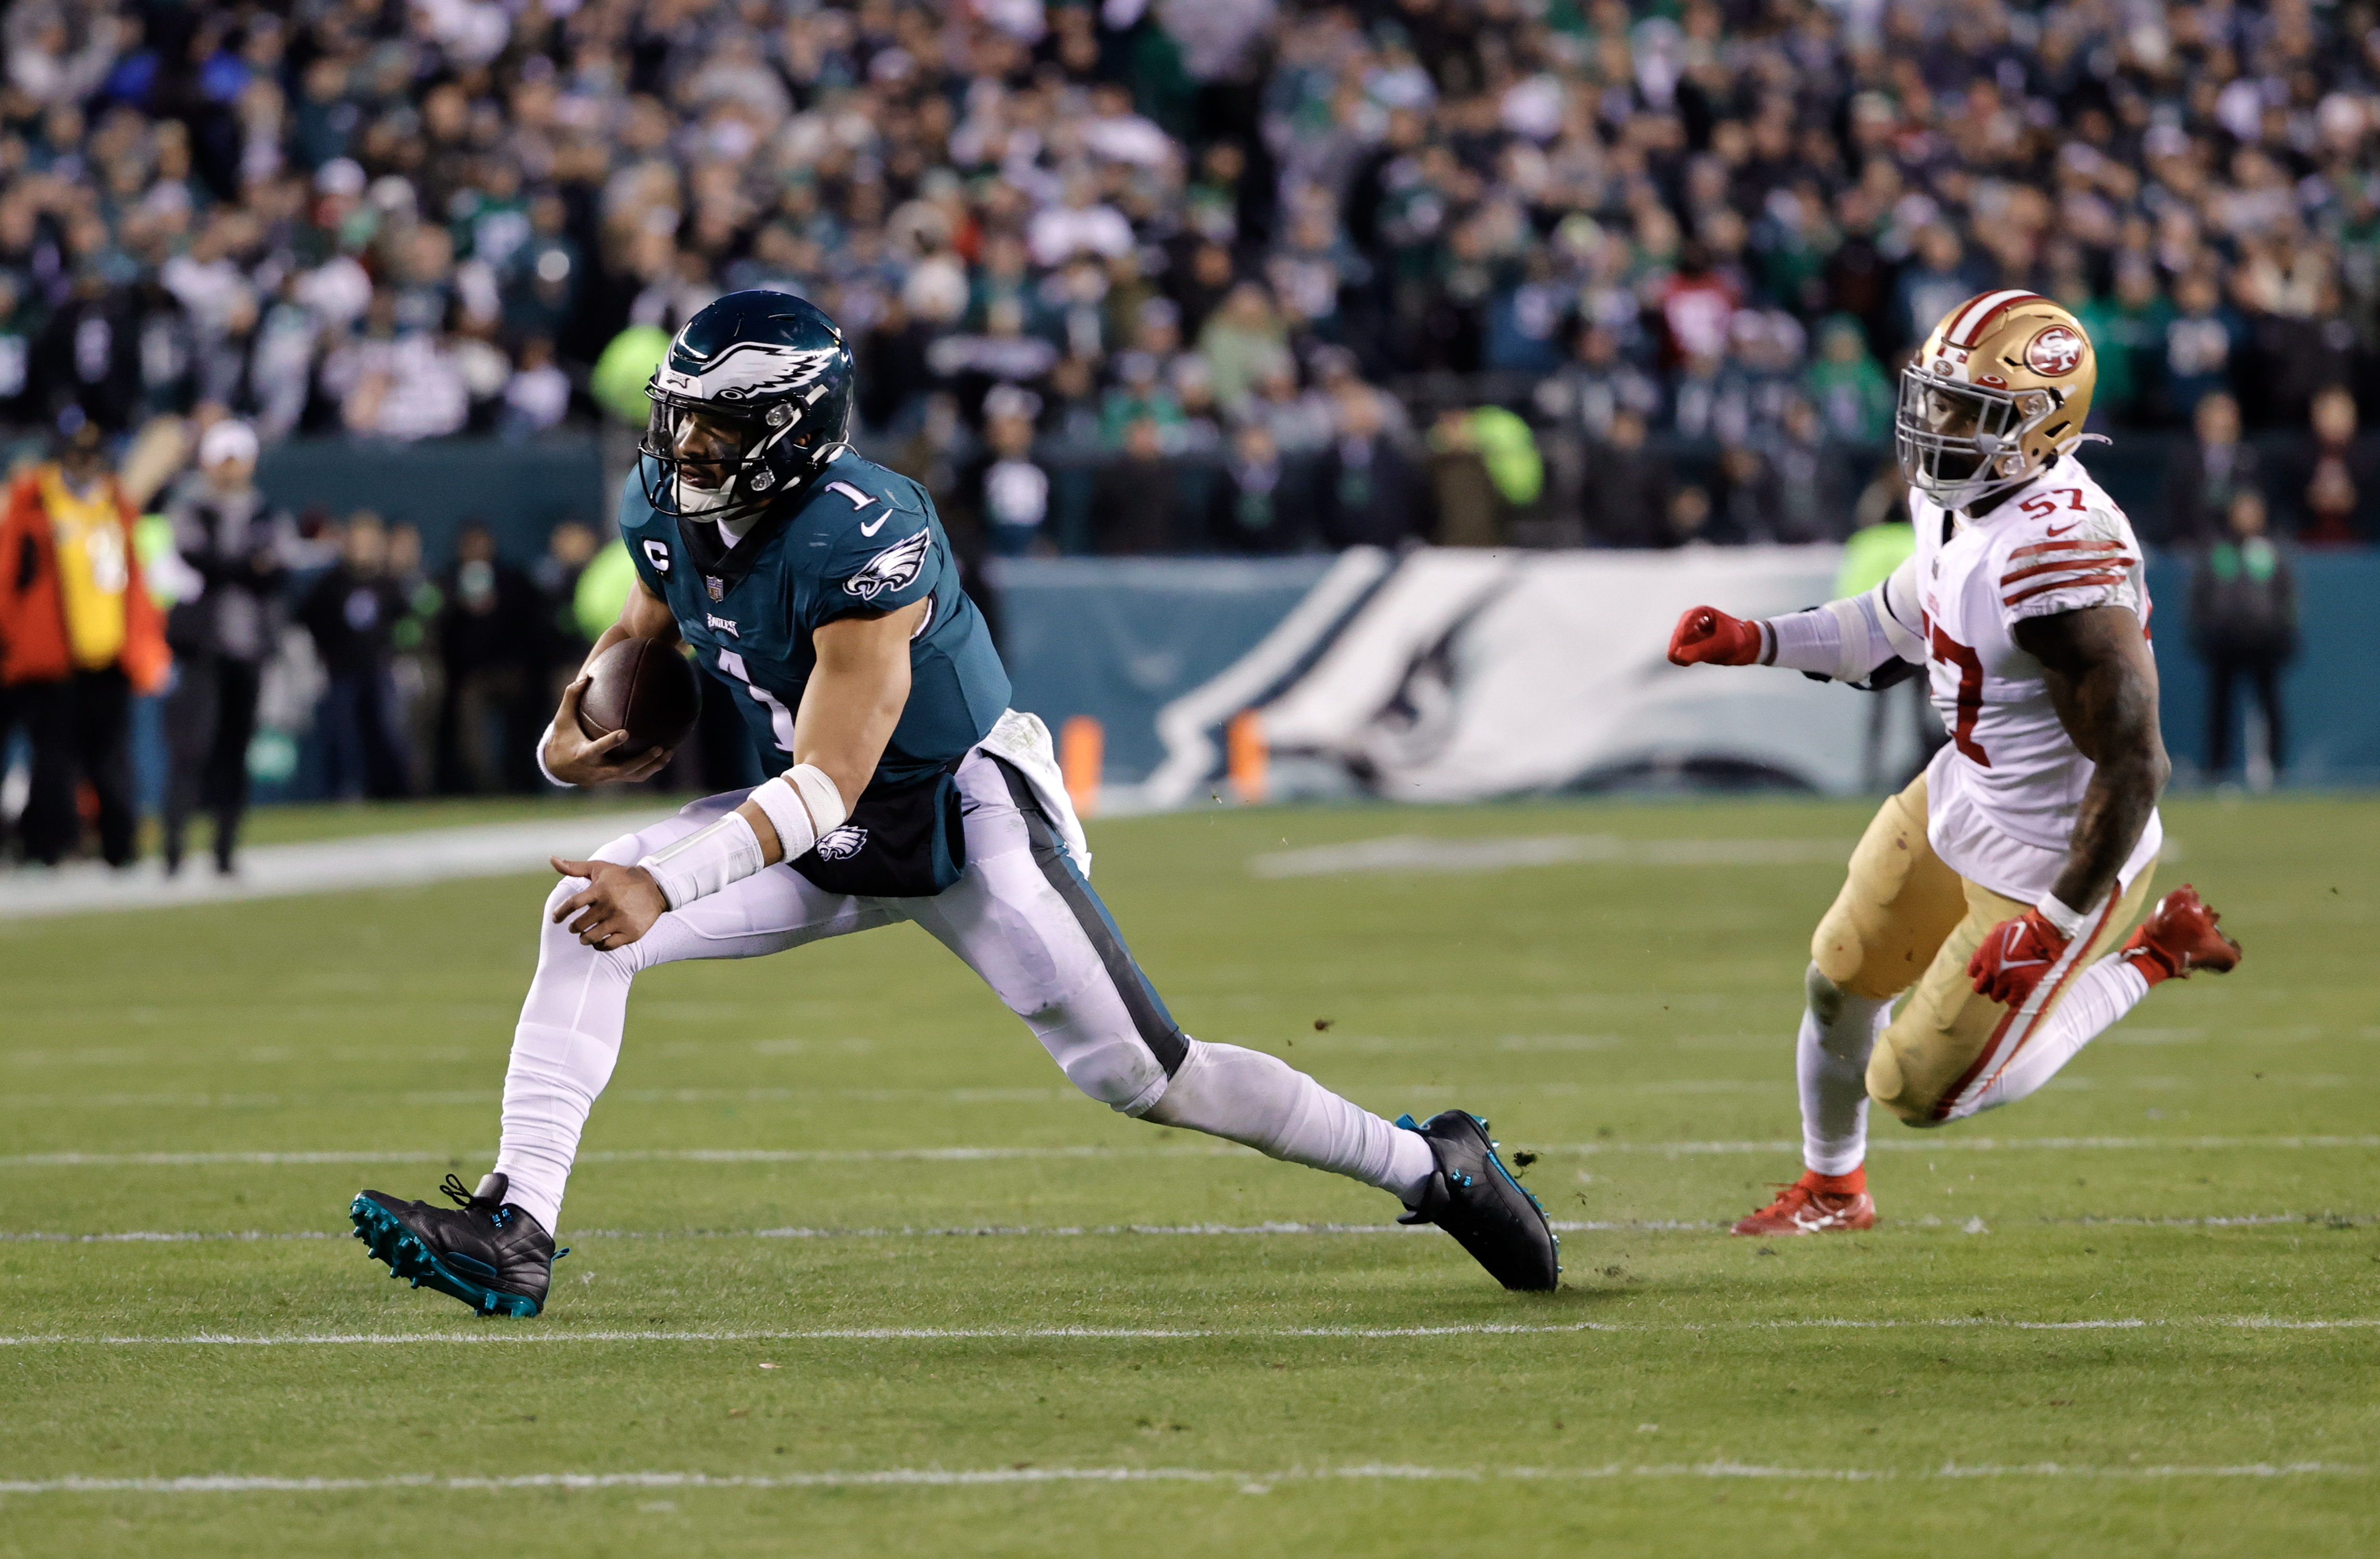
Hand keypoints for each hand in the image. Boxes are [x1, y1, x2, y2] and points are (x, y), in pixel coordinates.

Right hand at [544, 675, 674, 784]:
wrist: (558, 768)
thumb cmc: (563, 738)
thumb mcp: (562, 718)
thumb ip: (572, 697)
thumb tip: (587, 676)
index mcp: (583, 754)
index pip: (598, 749)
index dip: (611, 743)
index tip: (626, 732)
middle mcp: (596, 769)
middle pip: (623, 769)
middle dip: (642, 760)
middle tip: (660, 747)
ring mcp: (606, 777)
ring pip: (633, 776)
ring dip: (652, 766)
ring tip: (670, 752)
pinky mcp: (614, 780)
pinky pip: (635, 777)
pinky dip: (650, 768)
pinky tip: (664, 756)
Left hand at [550, 857, 667, 948]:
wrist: (655, 888)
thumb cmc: (622, 877)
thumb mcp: (599, 868)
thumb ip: (574, 867)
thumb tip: (552, 859)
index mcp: (600, 890)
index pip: (573, 904)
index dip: (560, 913)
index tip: (556, 918)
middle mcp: (610, 906)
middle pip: (580, 924)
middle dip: (573, 927)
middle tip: (574, 927)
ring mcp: (621, 920)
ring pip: (591, 937)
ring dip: (584, 938)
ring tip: (584, 935)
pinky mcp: (631, 932)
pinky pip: (608, 945)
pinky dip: (599, 945)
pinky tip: (598, 940)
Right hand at [1668, 606, 1764, 666]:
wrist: (1747, 646)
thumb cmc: (1738, 640)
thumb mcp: (1722, 645)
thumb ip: (1700, 650)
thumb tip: (1678, 655)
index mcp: (1702, 612)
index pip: (1687, 620)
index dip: (1683, 633)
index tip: (1682, 647)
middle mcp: (1693, 621)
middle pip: (1678, 633)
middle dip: (1679, 646)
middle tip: (1683, 660)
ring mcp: (1691, 633)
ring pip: (1676, 644)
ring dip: (1680, 653)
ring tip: (1688, 663)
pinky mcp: (1691, 644)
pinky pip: (1679, 651)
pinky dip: (1681, 658)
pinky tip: (1687, 663)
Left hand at [1968, 909, 2071, 1006]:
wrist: (2043, 935)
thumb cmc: (2023, 928)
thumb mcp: (1999, 931)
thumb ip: (1989, 945)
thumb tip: (1987, 951)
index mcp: (1983, 956)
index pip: (1972, 971)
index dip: (1980, 973)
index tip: (1987, 972)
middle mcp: (1990, 970)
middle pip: (1980, 988)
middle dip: (1987, 986)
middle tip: (1997, 983)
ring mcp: (2004, 981)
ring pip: (1995, 996)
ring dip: (2002, 992)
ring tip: (2011, 986)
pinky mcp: (2020, 989)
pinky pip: (2011, 1001)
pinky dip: (2015, 998)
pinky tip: (2020, 991)